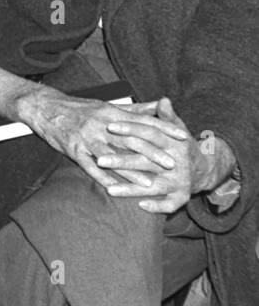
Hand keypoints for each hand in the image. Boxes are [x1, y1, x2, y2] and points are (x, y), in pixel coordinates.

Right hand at [18, 87, 189, 191]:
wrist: (44, 107)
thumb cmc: (78, 108)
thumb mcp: (106, 105)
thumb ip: (134, 108)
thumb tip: (160, 104)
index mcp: (111, 112)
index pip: (143, 120)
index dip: (164, 128)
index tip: (183, 137)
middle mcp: (101, 124)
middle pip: (131, 139)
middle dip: (153, 152)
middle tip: (173, 164)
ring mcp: (86, 137)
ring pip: (112, 156)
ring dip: (131, 171)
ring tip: (149, 183)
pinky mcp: (72, 149)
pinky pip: (89, 166)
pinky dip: (103, 178)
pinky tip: (114, 189)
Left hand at [102, 98, 221, 213]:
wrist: (206, 168)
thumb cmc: (181, 145)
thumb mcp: (177, 129)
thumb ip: (167, 117)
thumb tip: (163, 100)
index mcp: (174, 143)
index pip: (150, 133)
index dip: (131, 128)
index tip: (110, 126)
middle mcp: (177, 163)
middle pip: (146, 161)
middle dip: (122, 161)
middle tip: (99, 160)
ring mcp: (180, 182)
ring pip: (153, 186)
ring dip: (131, 189)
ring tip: (109, 190)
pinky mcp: (183, 197)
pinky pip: (170, 204)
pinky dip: (157, 206)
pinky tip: (140, 206)